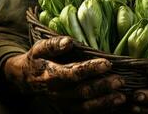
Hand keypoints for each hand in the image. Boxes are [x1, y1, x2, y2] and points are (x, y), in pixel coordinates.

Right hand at [4, 36, 125, 112]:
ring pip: (85, 107)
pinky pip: (86, 113)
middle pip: (82, 92)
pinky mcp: (67, 109)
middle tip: (120, 81)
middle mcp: (57, 92)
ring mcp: (63, 103)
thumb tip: (69, 42)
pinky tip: (116, 105)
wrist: (26, 79)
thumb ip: (53, 45)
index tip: (108, 64)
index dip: (90, 69)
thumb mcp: (39, 48)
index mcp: (50, 75)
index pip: (73, 73)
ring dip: (105, 103)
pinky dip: (101, 110)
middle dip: (102, 87)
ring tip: (122, 97)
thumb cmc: (37, 60)